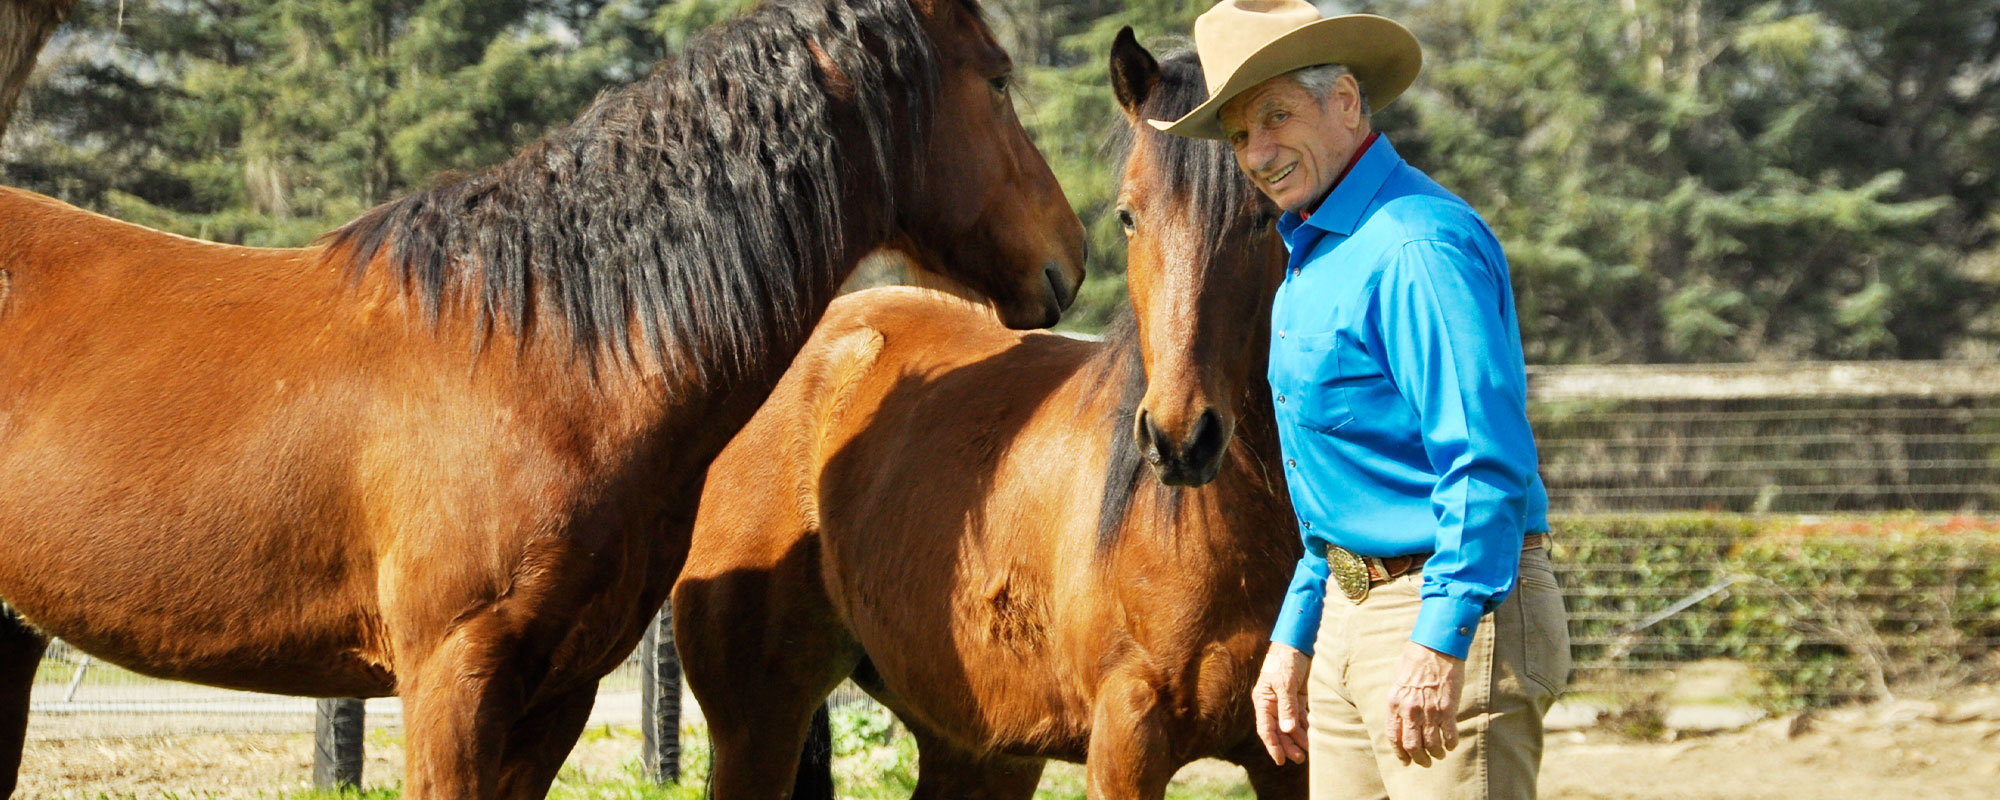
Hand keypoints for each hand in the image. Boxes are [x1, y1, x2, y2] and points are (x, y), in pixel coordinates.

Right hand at [1252, 641, 1311, 764]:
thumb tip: (1287, 730)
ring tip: (1307, 751)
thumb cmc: (1285, 660)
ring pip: (1290, 725)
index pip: (1265, 728)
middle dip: (1288, 745)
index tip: (1280, 760)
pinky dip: (1306, 726)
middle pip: (1278, 730)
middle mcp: (1272, 703)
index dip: (1272, 745)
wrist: (1297, 643)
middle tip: (1299, 759)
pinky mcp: (1297, 697)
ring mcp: (1285, 701)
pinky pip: (1300, 717)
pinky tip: (1312, 736)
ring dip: (1298, 738)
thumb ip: (1287, 706)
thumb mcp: (1285, 683)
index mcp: (1263, 700)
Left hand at [1386, 640, 1464, 766]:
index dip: (1400, 753)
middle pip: (1413, 746)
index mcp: (1395, 704)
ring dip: (1436, 754)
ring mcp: (1429, 711)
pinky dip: (1450, 744)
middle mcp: (1410, 710)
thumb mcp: (1398, 683)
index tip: (1406, 761)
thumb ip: (1399, 703)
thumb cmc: (1415, 662)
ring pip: (1432, 745)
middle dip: (1419, 759)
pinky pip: (1449, 735)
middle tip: (1425, 762)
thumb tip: (1401, 723)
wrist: (1435, 648)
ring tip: (1440, 754)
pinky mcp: (1447, 709)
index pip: (1394, 737)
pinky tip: (1451, 744)